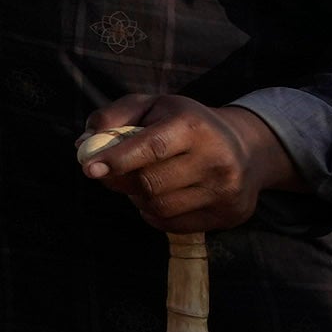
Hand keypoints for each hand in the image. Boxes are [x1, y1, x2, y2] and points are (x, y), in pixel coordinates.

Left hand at [75, 93, 291, 234]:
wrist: (247, 147)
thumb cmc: (186, 124)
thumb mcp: (153, 107)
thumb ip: (114, 118)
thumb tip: (84, 144)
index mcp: (193, 126)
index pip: (150, 147)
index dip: (117, 160)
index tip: (89, 168)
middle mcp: (215, 158)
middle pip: (149, 182)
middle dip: (121, 180)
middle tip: (112, 172)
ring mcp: (226, 189)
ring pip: (159, 206)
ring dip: (139, 198)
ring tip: (145, 181)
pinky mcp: (229, 214)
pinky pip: (174, 224)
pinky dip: (156, 213)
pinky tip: (164, 195)